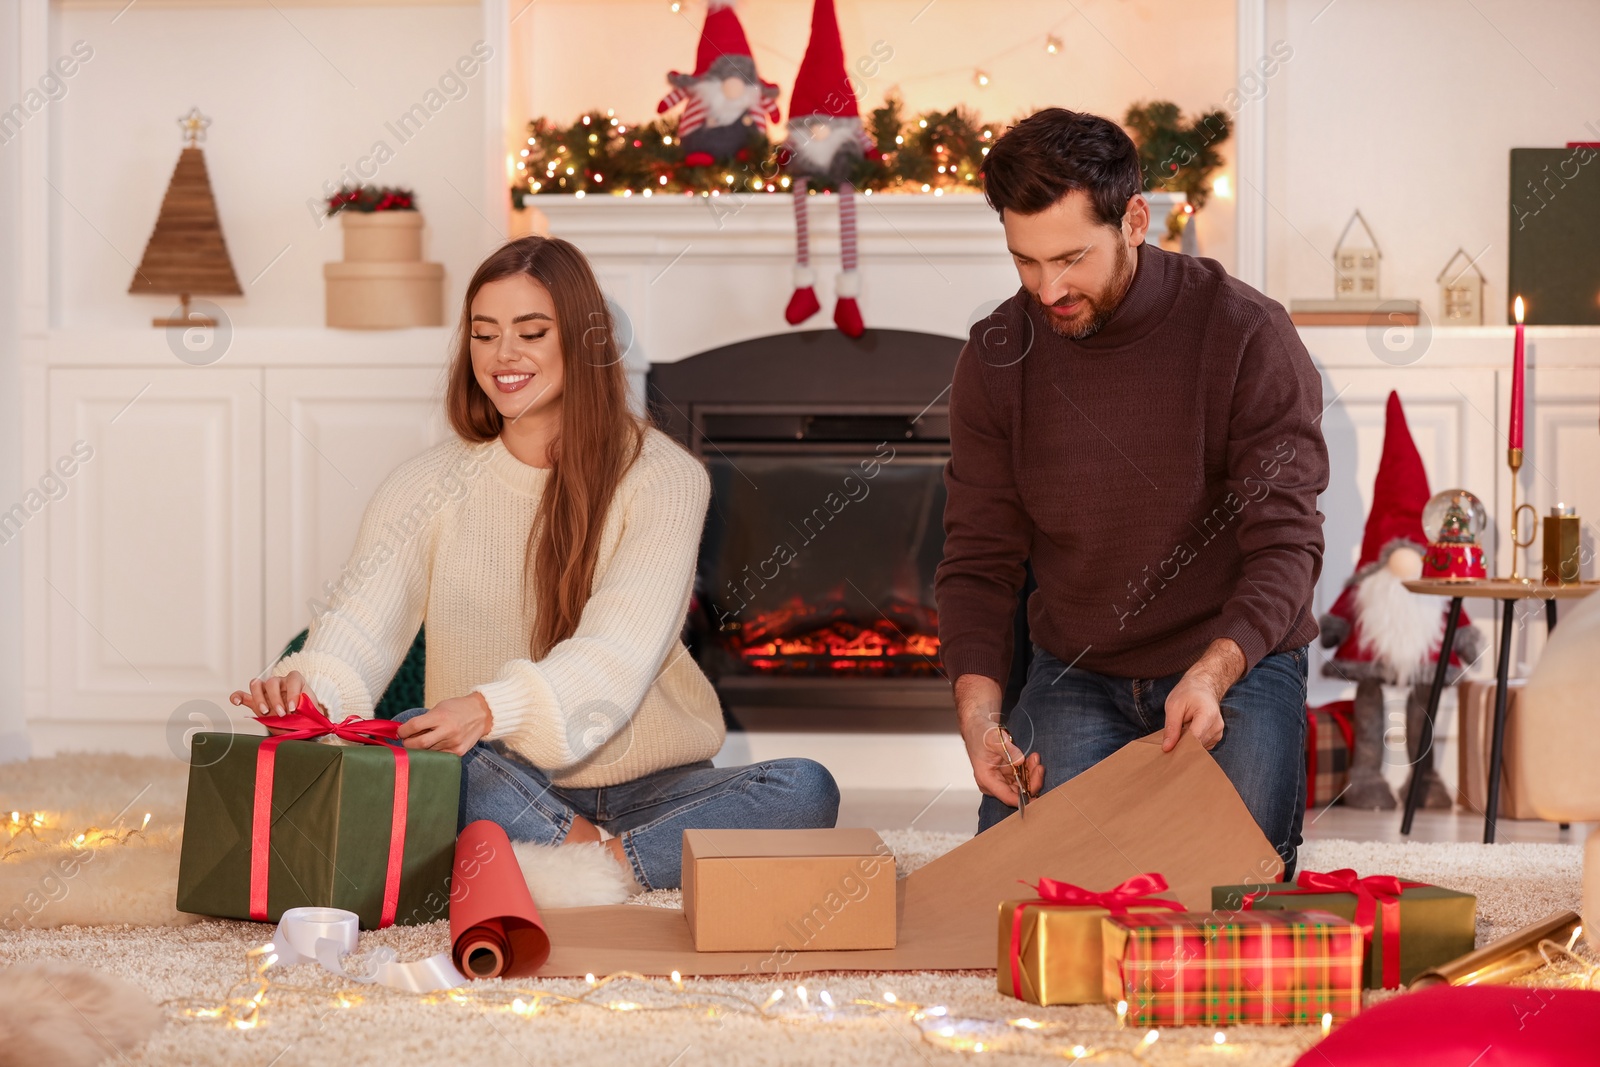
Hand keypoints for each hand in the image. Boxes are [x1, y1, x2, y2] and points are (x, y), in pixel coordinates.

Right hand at [230, 670, 317, 718]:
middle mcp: (280, 682)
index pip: (292, 680)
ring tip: (265, 712)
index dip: (293, 693)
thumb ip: (306, 711)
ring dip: (259, 699)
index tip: (294, 708)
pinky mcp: (256, 701)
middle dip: (275, 699)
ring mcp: (266, 691)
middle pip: (272, 682)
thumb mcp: (311, 712)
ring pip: (256, 685)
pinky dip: (237, 697)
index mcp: (296, 681)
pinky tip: (236, 702)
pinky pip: (243, 695)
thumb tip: (301, 714)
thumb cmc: (308, 715)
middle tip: (281, 714)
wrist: (302, 722)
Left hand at [397, 692, 493, 755]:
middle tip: (407, 741)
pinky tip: (435, 746)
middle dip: (408, 744)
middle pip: (418, 744)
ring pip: (427, 752)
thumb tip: (405, 732)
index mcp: (441, 716)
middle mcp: (447, 730)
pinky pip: (439, 756)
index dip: (403, 731)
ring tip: (422, 742)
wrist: (483, 713)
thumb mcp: (440, 708)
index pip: (414, 726)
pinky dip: (433, 752)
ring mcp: (453, 743)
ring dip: (420, 749)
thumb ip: (424, 719)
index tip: (400, 732)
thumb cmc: (457, 708)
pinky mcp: (458, 752)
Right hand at [955, 674, 1043, 806]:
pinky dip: (1030, 770)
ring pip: (1023, 786)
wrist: (979, 727)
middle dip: (1032, 782)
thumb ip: (1007, 750)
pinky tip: (1033, 759)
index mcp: (986, 779)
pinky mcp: (1008, 774)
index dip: (1024, 798)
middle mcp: (994, 783)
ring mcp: (1001, 779)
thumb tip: (1020, 761)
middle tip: (1039, 766)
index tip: (1037, 792)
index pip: (1008, 796)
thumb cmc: (981, 733)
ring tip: (1035, 758)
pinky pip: (1023, 778)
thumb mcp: (993, 738)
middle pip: (1018, 793)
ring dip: (1032, 774)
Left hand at [1162, 638, 1244, 751]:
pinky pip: (1202, 746)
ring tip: (1181, 728)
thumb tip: (1167, 748)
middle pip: (1196, 745)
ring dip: (1187, 742)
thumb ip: (1171, 728)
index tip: (1167, 750)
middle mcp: (1217, 725)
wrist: (1203, 686)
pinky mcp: (1217, 736)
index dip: (1179, 746)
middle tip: (1170, 738)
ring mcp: (1219, 732)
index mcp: (1207, 715)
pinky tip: (1188, 731)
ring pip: (1199, 747)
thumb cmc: (1187, 693)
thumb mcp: (1173, 706)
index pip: (1194, 739)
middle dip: (1181, 744)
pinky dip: (1193, 742)